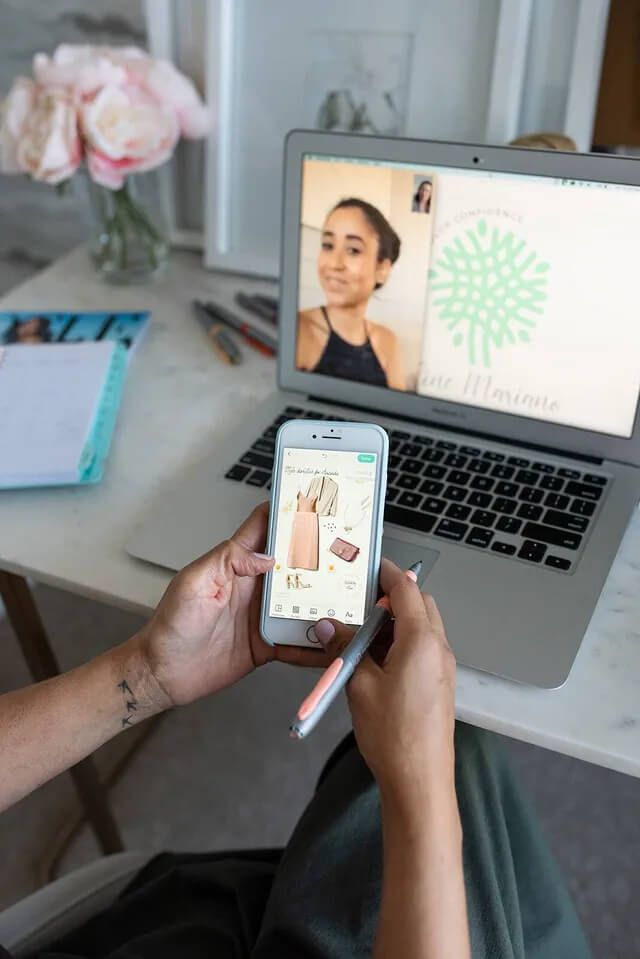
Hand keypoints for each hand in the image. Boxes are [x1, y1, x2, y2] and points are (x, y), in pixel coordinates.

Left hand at [133, 503, 331, 707]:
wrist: (164, 674)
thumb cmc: (170, 626)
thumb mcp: (193, 583)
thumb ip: (227, 560)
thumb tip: (266, 555)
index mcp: (235, 564)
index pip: (264, 529)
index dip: (285, 512)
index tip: (313, 501)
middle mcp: (253, 586)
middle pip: (294, 564)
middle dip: (319, 555)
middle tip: (347, 551)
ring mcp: (262, 615)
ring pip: (302, 602)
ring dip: (323, 601)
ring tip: (349, 599)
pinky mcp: (267, 644)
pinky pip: (297, 642)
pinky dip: (313, 644)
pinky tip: (330, 645)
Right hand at [313, 560, 456, 798]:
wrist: (421, 781)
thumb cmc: (393, 735)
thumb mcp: (359, 685)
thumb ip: (345, 649)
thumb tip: (329, 625)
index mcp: (422, 640)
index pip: (407, 590)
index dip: (388, 573)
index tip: (371, 564)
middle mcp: (439, 649)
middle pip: (421, 605)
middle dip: (393, 596)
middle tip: (360, 600)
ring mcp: (442, 668)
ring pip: (423, 627)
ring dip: (397, 621)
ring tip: (362, 631)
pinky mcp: (440, 685)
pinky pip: (424, 649)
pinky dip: (402, 642)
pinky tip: (375, 658)